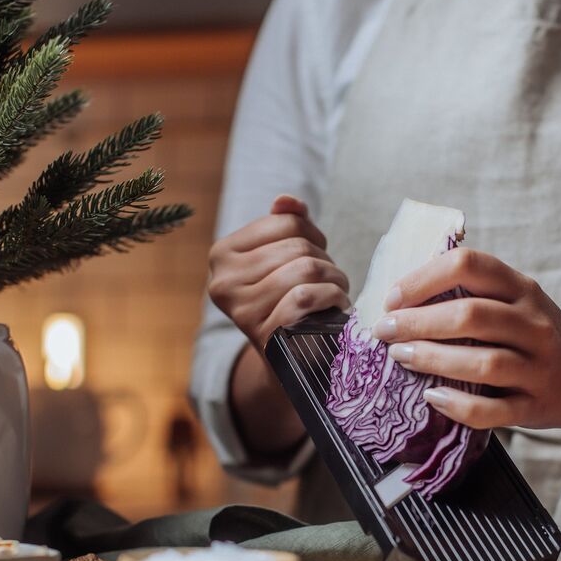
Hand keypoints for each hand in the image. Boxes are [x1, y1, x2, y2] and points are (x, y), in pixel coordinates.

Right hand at [209, 195, 349, 456]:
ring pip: (304, 270)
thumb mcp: (280, 260)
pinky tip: (338, 305)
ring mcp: (241, 309)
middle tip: (331, 278)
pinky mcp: (263, 331)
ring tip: (337, 290)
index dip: (312, 234)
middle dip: (325, 260)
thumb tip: (287, 201)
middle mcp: (222, 281)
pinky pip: (305, 298)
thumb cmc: (286, 300)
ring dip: (334, 279)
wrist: (286, 359)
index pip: (284, 223)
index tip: (318, 251)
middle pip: (297, 247)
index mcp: (222, 255)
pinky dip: (332, 298)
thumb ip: (284, 224)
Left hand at [373, 248, 560, 430]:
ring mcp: (539, 367)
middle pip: (471, 316)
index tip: (392, 298)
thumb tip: (403, 294)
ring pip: (483, 362)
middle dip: (417, 322)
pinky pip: (494, 409)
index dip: (424, 279)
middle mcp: (534, 324)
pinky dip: (459, 405)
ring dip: (433, 359)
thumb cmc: (536, 337)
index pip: (470, 266)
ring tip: (400, 357)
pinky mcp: (536, 407)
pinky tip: (432, 397)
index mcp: (522, 290)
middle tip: (384, 331)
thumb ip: (475, 293)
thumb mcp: (517, 302)